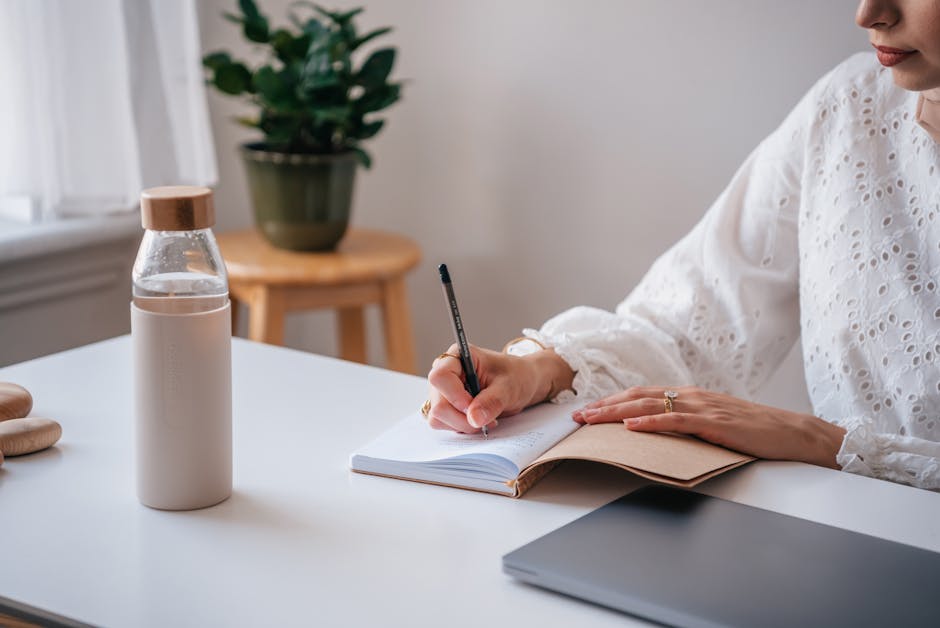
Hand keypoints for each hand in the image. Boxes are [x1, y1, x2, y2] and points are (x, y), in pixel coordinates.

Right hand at [425, 344, 572, 432]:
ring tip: (484, 418)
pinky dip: (460, 427)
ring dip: (461, 425)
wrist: (521, 383)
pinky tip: (478, 420)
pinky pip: (443, 424)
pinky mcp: (446, 406)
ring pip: (437, 417)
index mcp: (457, 357)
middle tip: (486, 418)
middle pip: (437, 403)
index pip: (439, 377)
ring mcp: (442, 391)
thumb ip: (492, 401)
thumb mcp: (509, 386)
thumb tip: (473, 419)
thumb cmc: (516, 376)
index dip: (454, 396)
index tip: (473, 406)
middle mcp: (445, 373)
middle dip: (461, 418)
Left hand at [572, 386, 845, 468]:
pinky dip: (650, 424)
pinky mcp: (714, 421)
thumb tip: (657, 434)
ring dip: (617, 413)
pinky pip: (676, 421)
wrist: (792, 432)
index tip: (587, 410)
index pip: (642, 396)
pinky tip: (631, 428)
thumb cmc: (754, 432)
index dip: (613, 402)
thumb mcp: (713, 424)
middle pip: (638, 398)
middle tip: (577, 416)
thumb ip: (686, 424)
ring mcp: (701, 407)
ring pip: (650, 406)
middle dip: (604, 406)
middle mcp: (690, 396)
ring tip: (592, 419)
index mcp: (689, 396)